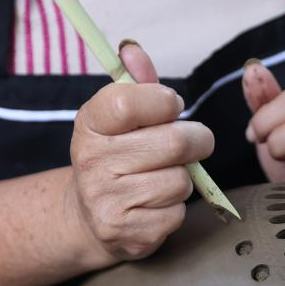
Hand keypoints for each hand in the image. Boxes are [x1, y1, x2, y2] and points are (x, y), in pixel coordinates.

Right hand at [69, 42, 213, 263]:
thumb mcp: (117, 119)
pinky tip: (156, 204)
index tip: (171, 106)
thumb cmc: (114, 158)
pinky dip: (176, 208)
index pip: (128, 101)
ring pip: (180, 181)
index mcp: (89, 126)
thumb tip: (133, 50)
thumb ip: (134, 84)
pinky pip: (178, 213)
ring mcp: (108, 202)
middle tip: (193, 141)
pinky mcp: (129, 234)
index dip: (163, 101)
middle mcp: (92, 163)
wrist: (89, 218)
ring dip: (184, 178)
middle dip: (195, 140)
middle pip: (173, 143)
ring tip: (164, 176)